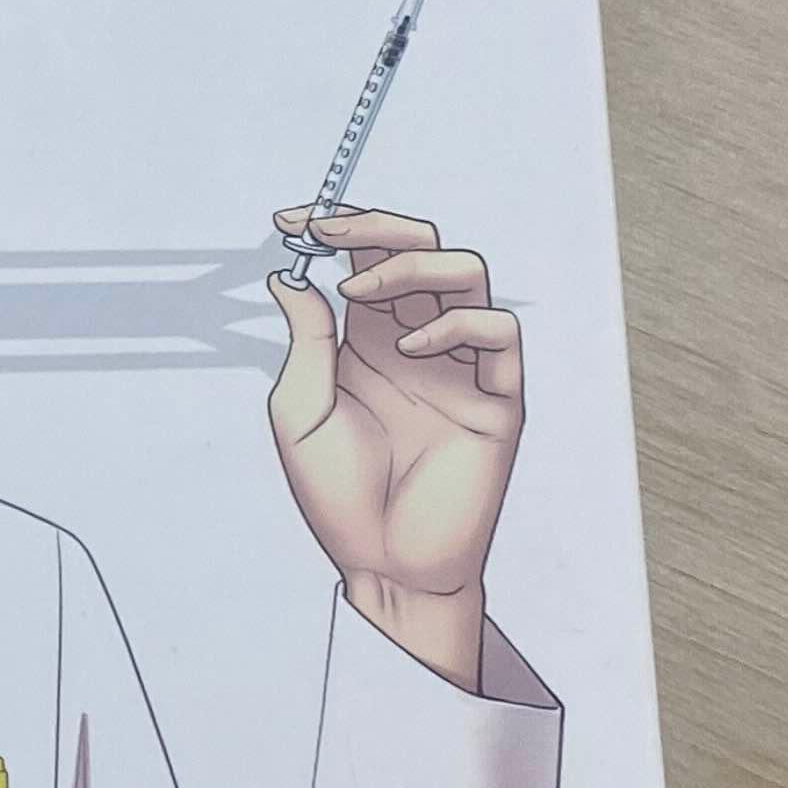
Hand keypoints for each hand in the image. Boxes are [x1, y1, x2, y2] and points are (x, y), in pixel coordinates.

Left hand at [266, 204, 524, 694]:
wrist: (383, 566)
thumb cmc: (338, 498)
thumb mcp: (300, 411)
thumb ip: (305, 338)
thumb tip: (289, 273)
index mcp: (369, 339)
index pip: (365, 259)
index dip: (334, 230)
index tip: (292, 221)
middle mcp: (417, 341)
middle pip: (419, 247)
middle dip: (375, 226)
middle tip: (329, 231)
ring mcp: (460, 367)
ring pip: (465, 271)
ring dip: (412, 264)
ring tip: (364, 291)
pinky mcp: (496, 400)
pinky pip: (498, 334)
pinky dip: (456, 323)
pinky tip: (411, 348)